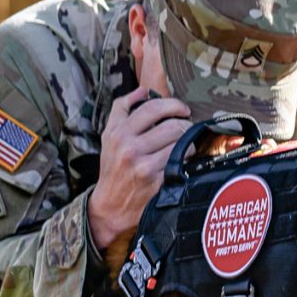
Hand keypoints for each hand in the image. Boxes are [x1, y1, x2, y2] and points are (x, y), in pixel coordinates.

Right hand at [87, 87, 191, 257]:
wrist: (109, 207)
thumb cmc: (112, 168)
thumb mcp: (108, 136)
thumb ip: (121, 109)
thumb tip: (142, 90)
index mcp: (118, 133)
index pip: (152, 108)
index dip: (173, 104)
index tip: (182, 109)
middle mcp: (130, 148)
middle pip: (172, 125)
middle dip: (185, 124)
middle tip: (187, 127)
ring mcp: (144, 166)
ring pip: (180, 143)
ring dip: (189, 142)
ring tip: (185, 144)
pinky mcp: (156, 182)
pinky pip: (181, 162)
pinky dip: (186, 159)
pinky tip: (183, 160)